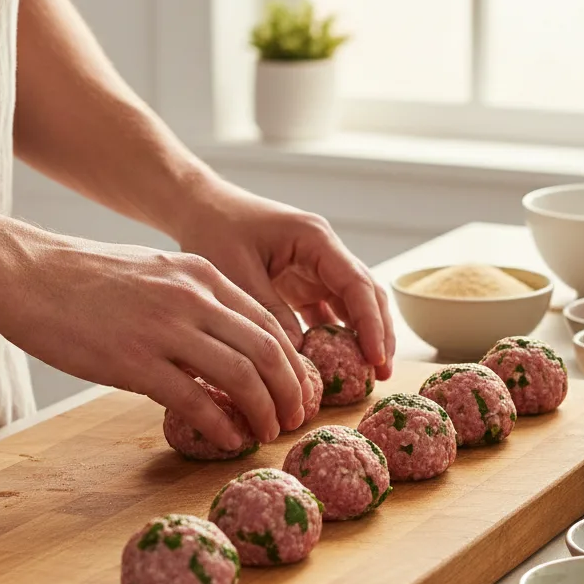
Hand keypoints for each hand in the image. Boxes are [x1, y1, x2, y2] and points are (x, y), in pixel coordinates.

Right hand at [3, 235, 315, 449]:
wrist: (28, 275)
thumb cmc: (89, 278)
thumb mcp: (159, 272)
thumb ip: (197, 301)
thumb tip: (228, 342)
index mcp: (203, 275)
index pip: (268, 321)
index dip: (292, 361)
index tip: (300, 387)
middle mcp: (193, 298)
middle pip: (266, 350)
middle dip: (291, 389)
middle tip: (296, 417)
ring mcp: (165, 329)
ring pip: (241, 376)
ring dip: (264, 410)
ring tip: (269, 431)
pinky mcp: (134, 361)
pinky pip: (194, 400)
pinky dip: (221, 424)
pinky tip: (230, 439)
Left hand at [176, 183, 395, 378]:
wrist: (200, 208)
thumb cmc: (216, 229)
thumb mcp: (238, 272)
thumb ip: (270, 312)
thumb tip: (298, 358)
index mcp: (316, 240)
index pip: (356, 284)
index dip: (370, 323)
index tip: (375, 357)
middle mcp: (325, 253)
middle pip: (365, 295)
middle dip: (378, 333)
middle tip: (383, 373)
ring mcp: (316, 269)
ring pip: (352, 306)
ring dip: (362, 338)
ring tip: (369, 375)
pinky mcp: (303, 285)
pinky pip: (328, 314)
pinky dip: (334, 338)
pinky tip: (336, 367)